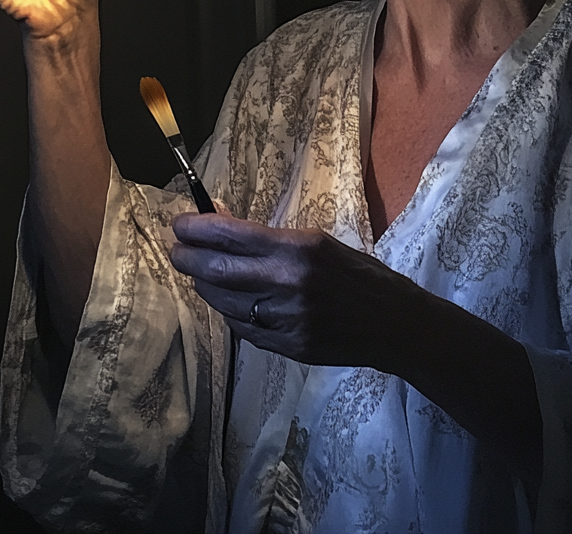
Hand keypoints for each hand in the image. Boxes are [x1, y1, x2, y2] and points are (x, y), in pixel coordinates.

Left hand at [170, 213, 419, 367]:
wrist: (395, 324)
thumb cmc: (359, 274)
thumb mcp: (319, 244)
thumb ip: (271, 239)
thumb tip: (224, 224)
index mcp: (299, 248)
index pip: (232, 235)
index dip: (198, 229)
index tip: (179, 224)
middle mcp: (288, 282)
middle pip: (218, 270)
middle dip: (189, 258)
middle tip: (176, 251)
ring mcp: (286, 319)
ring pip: (225, 302)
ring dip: (206, 286)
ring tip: (199, 275)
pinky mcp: (287, 347)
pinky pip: (243, 329)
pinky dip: (230, 312)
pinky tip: (227, 302)